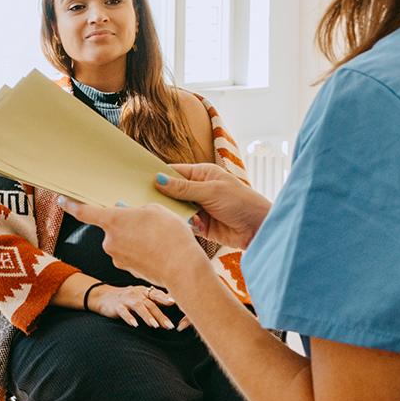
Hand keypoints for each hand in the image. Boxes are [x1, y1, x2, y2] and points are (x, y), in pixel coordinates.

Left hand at [58, 197, 210, 289]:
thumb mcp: (157, 210)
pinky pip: (130, 255)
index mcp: (113, 221)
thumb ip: (138, 210)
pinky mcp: (127, 269)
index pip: (84, 211)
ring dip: (135, 239)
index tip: (62, 200)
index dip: (71, 204)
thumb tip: (132, 216)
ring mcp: (117, 257)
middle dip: (125, 224)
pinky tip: (157, 251)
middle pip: (112, 227)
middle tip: (148, 224)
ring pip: (123, 242)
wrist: (183, 269)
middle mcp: (109, 241)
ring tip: (158, 239)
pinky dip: (141, 252)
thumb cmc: (171, 236)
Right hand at [88, 284, 180, 329]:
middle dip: (160, 315)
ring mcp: (126, 299)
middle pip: (150, 304)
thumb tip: (175, 304)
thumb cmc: (127, 299)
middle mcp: (136, 294)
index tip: (175, 303)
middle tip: (169, 326)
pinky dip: (129, 318)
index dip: (165, 298)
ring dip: (147, 316)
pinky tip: (135, 325)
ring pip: (138, 306)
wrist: (104, 297)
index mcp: (144, 291)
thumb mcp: (142, 297)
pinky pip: (123, 312)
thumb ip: (156, 301)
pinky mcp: (116, 306)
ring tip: (155, 325)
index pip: (157, 295)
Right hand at [156, 164, 271, 248]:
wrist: (259, 228)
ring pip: (176, 209)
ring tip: (172, 216)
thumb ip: (183, 188)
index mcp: (202, 174)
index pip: (175, 172)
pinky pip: (185, 223)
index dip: (159, 175)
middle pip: (172, 192)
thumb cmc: (241, 202)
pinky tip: (190, 226)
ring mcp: (199, 207)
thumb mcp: (211, 191)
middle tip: (147, 201)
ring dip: (175, 213)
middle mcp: (199, 189)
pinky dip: (185, 225)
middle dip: (163, 197)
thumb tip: (158, 179)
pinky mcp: (201, 225)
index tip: (140, 180)